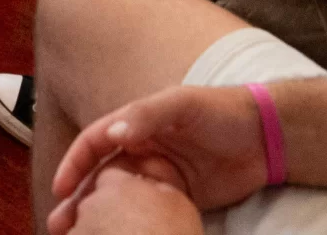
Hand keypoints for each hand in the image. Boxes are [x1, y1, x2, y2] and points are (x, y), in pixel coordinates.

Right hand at [50, 84, 267, 233]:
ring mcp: (159, 176)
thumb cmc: (220, 111)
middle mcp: (141, 150)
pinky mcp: (179, 198)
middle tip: (59, 225)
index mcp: (135, 124)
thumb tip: (113, 133)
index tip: (60, 189)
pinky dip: (130, 225)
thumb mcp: (182, 104)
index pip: (94, 143)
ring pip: (119, 198)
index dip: (74, 163)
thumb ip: (147, 115)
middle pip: (100, 176)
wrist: (267, 138)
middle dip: (77, 199)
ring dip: (98, 216)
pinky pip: (148, 213)